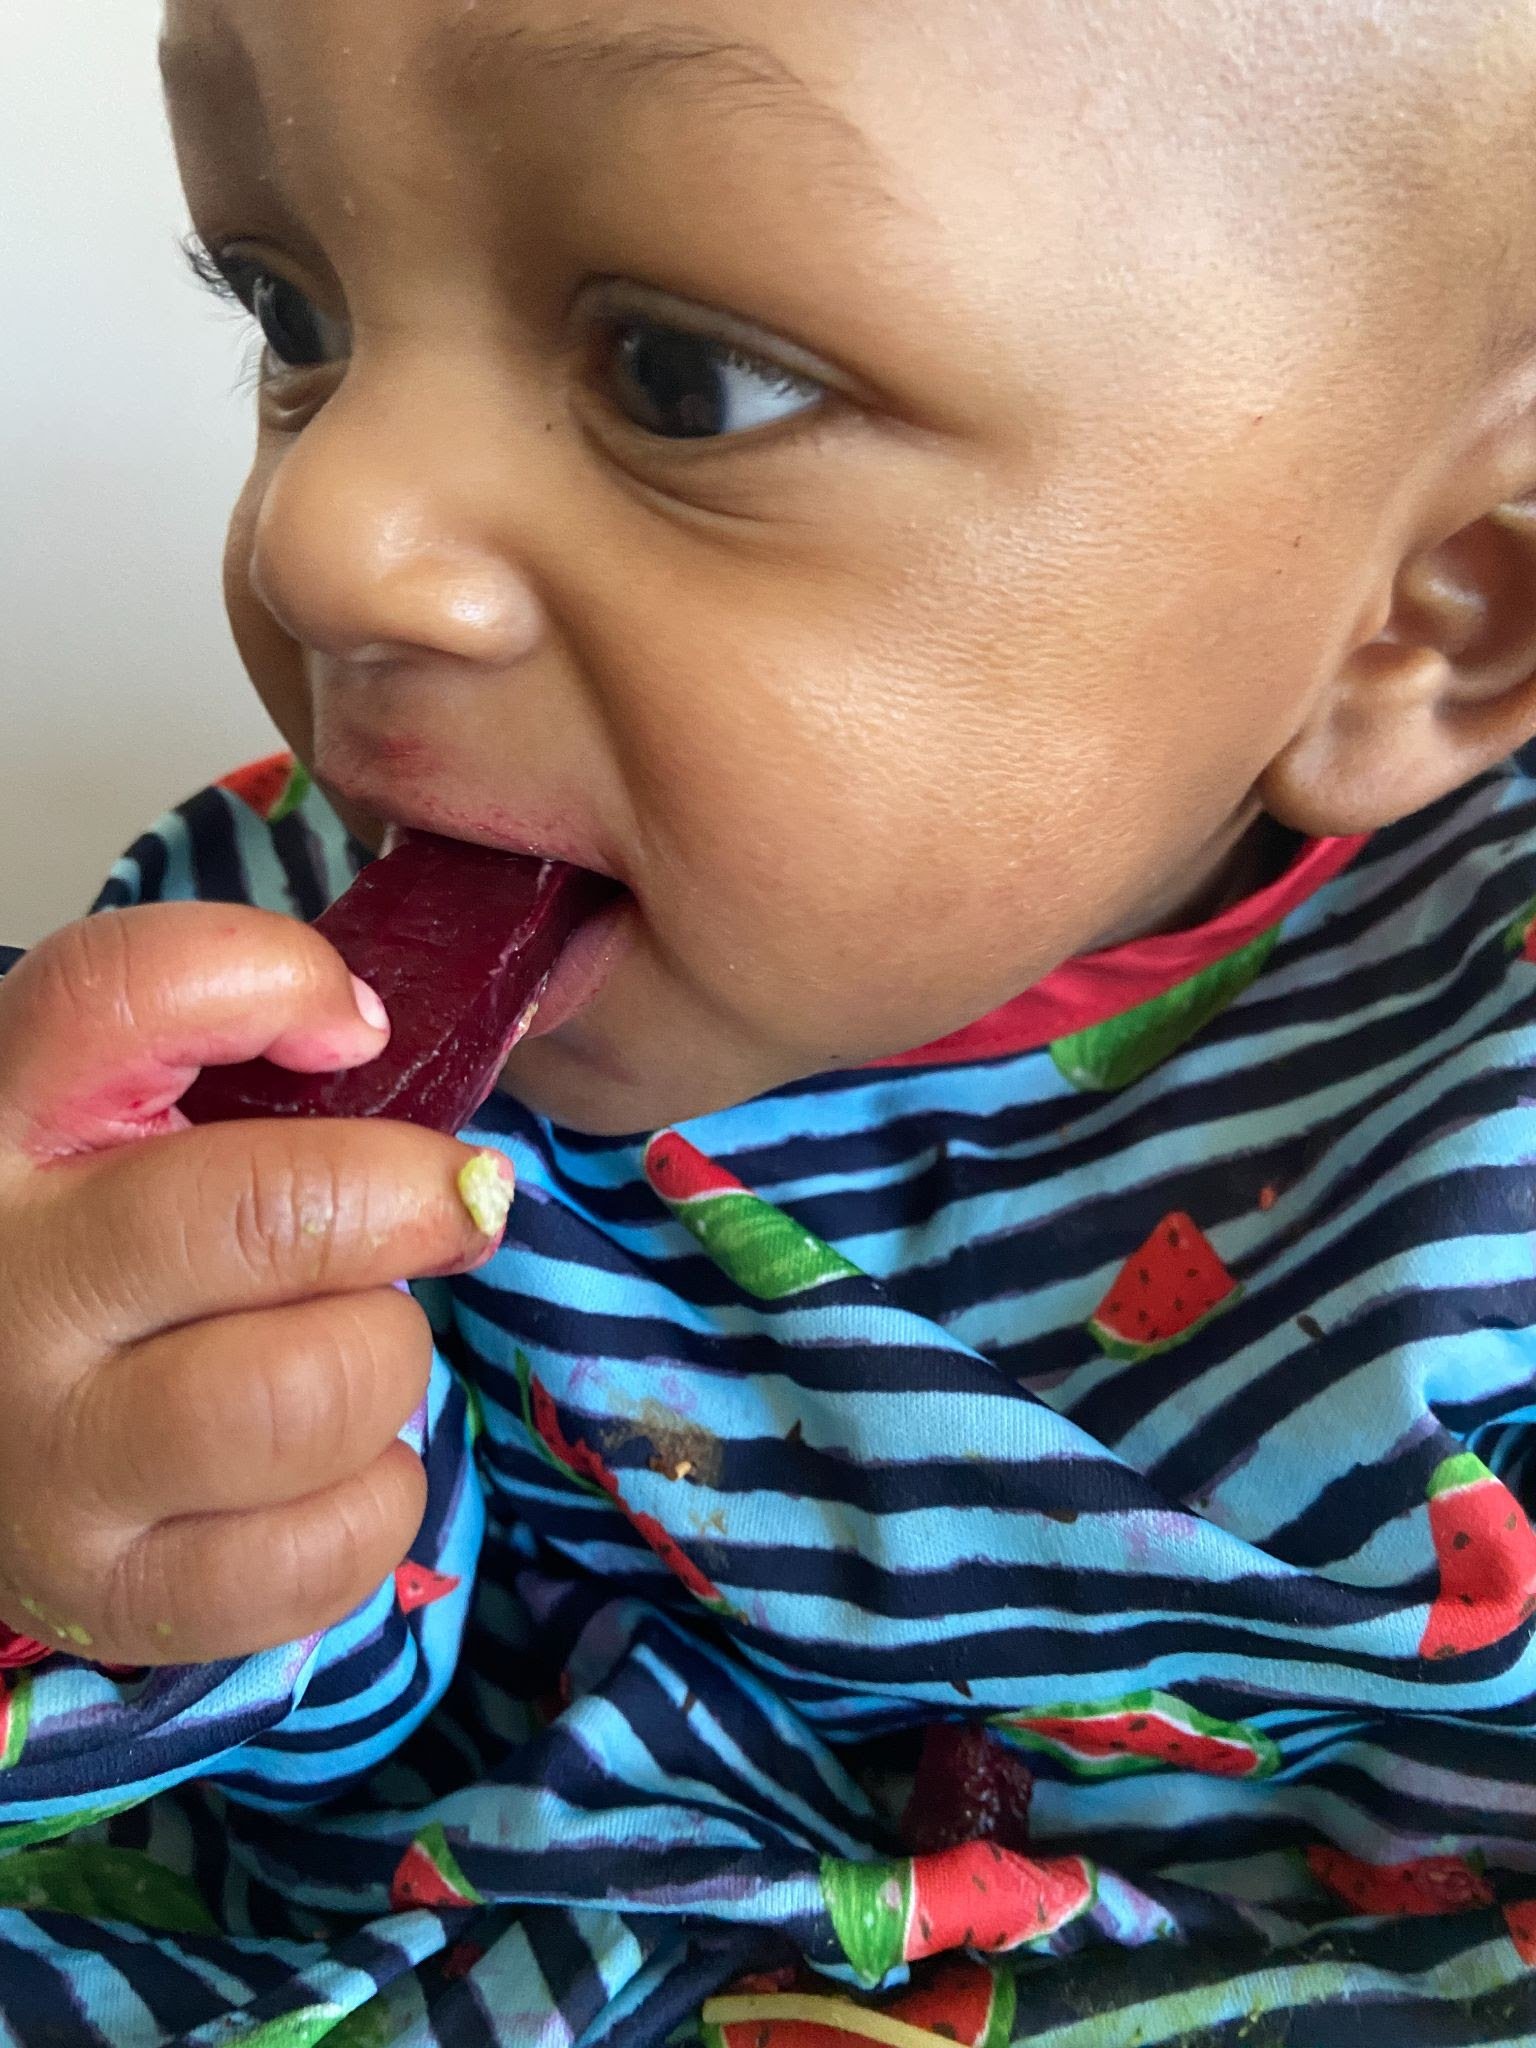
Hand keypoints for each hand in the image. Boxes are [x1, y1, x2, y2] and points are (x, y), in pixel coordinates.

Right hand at [0, 903, 507, 1664]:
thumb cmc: (79, 1252)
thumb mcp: (108, 1114)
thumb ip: (221, 1051)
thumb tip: (382, 1060)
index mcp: (4, 1125)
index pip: (127, 994)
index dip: (278, 983)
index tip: (351, 1031)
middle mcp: (9, 1285)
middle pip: (268, 1216)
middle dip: (407, 1206)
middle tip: (443, 1211)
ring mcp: (49, 1456)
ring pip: (309, 1395)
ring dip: (387, 1357)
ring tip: (354, 1344)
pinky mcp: (106, 1591)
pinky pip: (318, 1553)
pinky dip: (377, 1495)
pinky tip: (335, 1457)